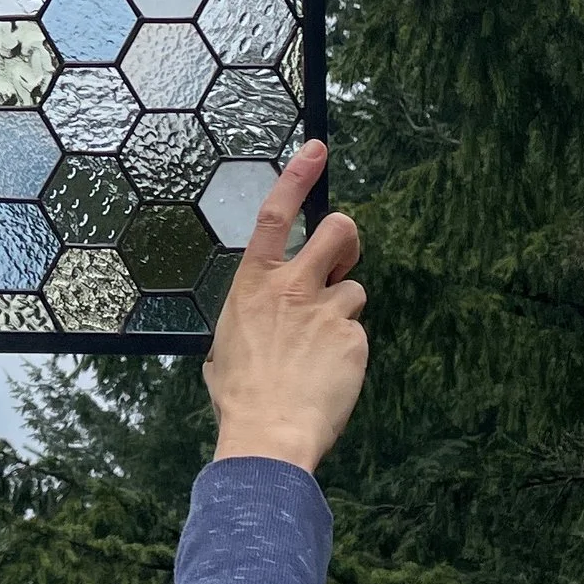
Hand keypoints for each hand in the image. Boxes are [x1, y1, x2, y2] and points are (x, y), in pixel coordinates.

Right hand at [202, 140, 366, 473]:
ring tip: (319, 351)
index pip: (276, 215)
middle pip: (339, 231)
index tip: (317, 150)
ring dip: (342, 313)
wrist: (269, 433)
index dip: (297, 177)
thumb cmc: (240, 395)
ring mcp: (328, 312)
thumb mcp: (226, 344)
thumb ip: (249, 316)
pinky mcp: (354, 340)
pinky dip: (346, 351)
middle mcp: (293, 288)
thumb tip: (258, 319)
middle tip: (341, 261)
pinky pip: (357, 333)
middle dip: (347, 238)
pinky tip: (327, 375)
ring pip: (354, 290)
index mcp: (254, 284)